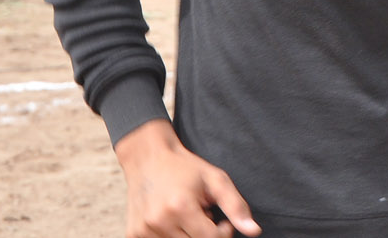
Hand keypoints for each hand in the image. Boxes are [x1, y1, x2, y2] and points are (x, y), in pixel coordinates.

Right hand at [115, 120, 259, 237]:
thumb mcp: (215, 179)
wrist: (147, 157)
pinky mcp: (133, 234)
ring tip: (186, 215)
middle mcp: (159, 220)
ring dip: (188, 235)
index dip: (223, 232)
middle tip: (202, 214)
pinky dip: (171, 236)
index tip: (221, 219)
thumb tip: (254, 232)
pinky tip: (171, 219)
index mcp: (180, 206)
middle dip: (204, 234)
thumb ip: (236, 206)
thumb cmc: (185, 168)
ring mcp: (143, 229)